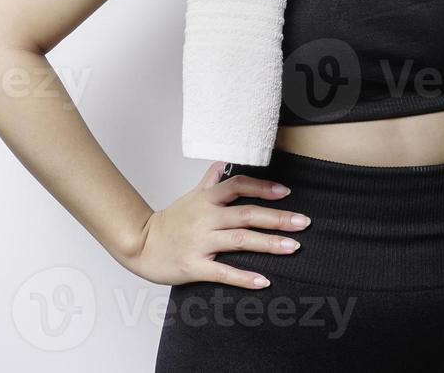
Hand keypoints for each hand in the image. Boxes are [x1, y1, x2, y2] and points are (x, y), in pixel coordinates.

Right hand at [110, 161, 310, 288]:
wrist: (140, 245)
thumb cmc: (169, 221)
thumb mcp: (190, 196)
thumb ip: (210, 180)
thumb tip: (224, 163)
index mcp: (206, 200)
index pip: (238, 186)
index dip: (262, 187)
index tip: (285, 192)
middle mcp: (206, 218)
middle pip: (246, 214)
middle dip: (277, 218)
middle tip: (303, 222)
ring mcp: (201, 243)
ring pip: (240, 240)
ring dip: (269, 244)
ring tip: (293, 247)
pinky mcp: (195, 266)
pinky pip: (223, 272)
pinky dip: (244, 277)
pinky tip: (264, 281)